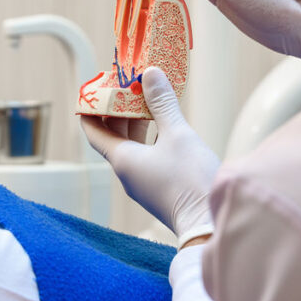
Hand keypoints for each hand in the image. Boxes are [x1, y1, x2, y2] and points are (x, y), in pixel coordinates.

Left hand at [82, 68, 218, 246]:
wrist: (210, 225)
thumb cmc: (191, 181)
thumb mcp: (178, 134)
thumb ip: (162, 104)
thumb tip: (149, 74)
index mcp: (122, 160)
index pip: (94, 131)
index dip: (91, 109)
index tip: (94, 90)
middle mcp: (127, 173)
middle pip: (113, 136)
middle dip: (118, 111)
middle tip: (126, 87)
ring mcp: (142, 182)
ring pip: (130, 146)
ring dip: (135, 123)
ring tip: (146, 100)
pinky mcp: (158, 188)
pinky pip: (145, 156)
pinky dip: (148, 137)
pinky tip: (164, 125)